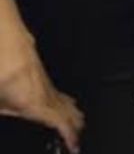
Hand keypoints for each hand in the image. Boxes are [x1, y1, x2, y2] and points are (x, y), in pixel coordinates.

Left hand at [0, 31, 83, 152]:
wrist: (5, 37)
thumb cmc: (2, 66)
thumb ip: (6, 111)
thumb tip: (12, 116)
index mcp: (34, 102)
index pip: (60, 122)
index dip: (69, 136)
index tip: (75, 146)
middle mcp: (44, 91)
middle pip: (67, 111)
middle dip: (75, 126)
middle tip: (78, 140)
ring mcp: (45, 81)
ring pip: (65, 100)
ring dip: (73, 114)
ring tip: (79, 123)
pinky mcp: (42, 73)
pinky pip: (59, 91)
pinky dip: (66, 101)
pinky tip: (67, 102)